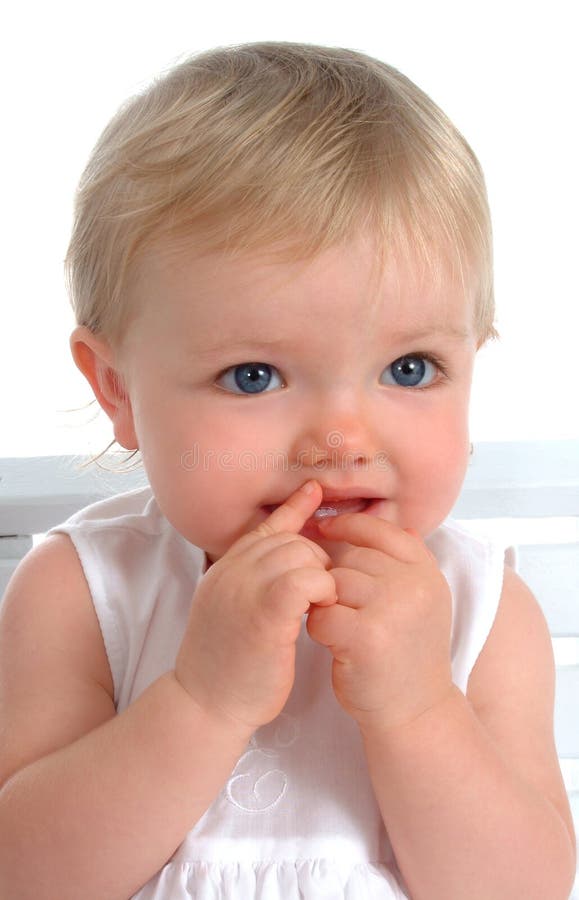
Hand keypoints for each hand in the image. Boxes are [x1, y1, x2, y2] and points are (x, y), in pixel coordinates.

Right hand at [175, 481, 336, 733]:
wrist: (205, 704)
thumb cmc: (226, 666)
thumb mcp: (231, 610)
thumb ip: (250, 581)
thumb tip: (280, 562)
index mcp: (225, 569)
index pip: (265, 528)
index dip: (293, 509)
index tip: (314, 490)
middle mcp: (233, 570)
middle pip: (290, 539)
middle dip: (315, 561)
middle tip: (319, 594)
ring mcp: (246, 588)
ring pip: (302, 554)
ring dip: (320, 577)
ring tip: (318, 606)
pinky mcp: (266, 611)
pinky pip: (307, 580)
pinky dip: (322, 592)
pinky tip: (318, 613)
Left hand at [306, 514, 453, 734]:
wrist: (417, 711)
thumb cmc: (409, 654)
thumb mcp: (424, 601)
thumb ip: (409, 562)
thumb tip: (394, 523)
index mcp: (426, 571)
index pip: (381, 530)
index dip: (348, 526)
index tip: (324, 529)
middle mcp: (413, 585)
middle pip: (351, 558)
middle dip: (336, 578)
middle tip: (341, 606)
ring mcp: (391, 609)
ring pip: (333, 583)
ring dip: (326, 603)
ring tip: (339, 626)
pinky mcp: (366, 637)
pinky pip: (322, 614)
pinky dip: (318, 628)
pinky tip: (332, 642)